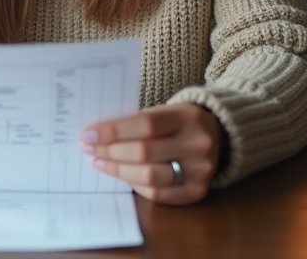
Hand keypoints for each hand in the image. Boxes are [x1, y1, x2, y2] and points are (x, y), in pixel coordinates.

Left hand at [82, 102, 225, 204]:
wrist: (218, 136)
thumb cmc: (179, 122)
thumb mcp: (165, 111)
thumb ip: (137, 122)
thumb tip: (97, 135)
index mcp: (187, 117)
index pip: (145, 125)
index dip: (113, 131)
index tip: (88, 134)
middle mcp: (198, 144)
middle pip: (144, 153)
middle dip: (110, 152)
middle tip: (89, 149)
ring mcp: (200, 171)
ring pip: (149, 177)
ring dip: (118, 171)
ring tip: (100, 163)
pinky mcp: (197, 192)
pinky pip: (158, 194)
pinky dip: (135, 185)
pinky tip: (122, 176)